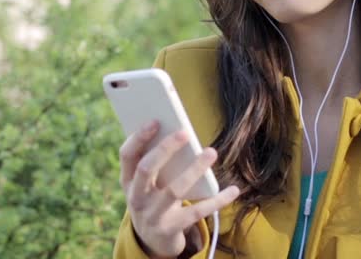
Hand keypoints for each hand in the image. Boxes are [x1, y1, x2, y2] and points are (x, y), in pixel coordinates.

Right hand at [118, 120, 239, 257]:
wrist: (152, 240)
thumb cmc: (154, 198)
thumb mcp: (147, 183)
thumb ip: (157, 161)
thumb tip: (179, 131)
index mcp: (128, 181)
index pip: (127, 155)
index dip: (139, 137)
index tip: (156, 120)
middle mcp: (136, 198)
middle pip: (146, 169)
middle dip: (165, 149)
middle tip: (185, 133)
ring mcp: (153, 215)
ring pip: (174, 190)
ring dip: (194, 170)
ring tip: (211, 152)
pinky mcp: (171, 228)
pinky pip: (197, 212)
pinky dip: (217, 200)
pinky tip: (233, 189)